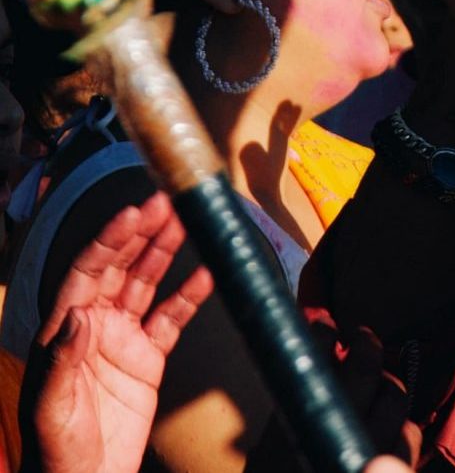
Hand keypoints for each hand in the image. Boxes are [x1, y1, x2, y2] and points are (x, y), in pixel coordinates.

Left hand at [28, 193, 213, 472]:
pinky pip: (172, 318)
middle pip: (120, 268)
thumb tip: (79, 313)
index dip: (110, 240)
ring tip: (187, 221)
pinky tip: (206, 276)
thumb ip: (63, 359)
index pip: (88, 273)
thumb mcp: (52, 408)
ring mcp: (122, 341)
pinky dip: (190, 295)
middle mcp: (94, 329)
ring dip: (165, 252)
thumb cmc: (55, 455)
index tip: (133, 213)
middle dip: (142, 233)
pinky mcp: (148, 360)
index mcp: (65, 333)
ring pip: (147, 283)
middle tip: (166, 203)